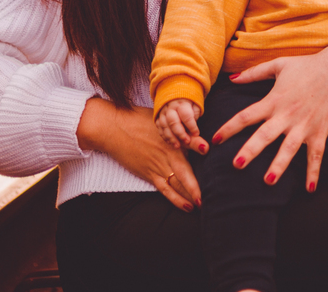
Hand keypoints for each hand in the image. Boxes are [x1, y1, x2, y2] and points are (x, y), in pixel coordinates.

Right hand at [78, 99, 203, 210]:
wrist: (113, 129)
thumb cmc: (138, 120)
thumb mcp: (161, 121)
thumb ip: (182, 130)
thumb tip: (200, 138)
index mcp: (172, 137)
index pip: (192, 143)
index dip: (202, 148)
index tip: (213, 156)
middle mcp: (167, 154)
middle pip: (186, 173)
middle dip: (198, 187)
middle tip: (210, 197)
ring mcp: (157, 166)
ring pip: (177, 185)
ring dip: (189, 196)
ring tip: (201, 204)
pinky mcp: (148, 174)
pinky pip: (165, 189)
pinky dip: (176, 199)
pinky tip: (186, 206)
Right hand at [156, 98, 202, 150]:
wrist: (175, 91)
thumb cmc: (188, 101)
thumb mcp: (196, 105)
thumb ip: (197, 116)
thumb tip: (196, 130)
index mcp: (182, 103)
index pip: (186, 115)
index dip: (192, 126)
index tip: (196, 133)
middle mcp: (170, 106)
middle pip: (173, 121)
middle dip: (180, 133)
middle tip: (187, 141)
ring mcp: (162, 111)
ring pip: (164, 125)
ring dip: (170, 137)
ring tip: (178, 145)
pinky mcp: (158, 116)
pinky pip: (159, 127)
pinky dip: (164, 135)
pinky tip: (170, 142)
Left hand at [212, 45, 327, 192]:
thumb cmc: (308, 65)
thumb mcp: (279, 65)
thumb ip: (254, 73)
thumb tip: (231, 78)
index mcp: (274, 100)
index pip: (246, 116)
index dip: (229, 128)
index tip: (215, 140)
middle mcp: (287, 115)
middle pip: (265, 135)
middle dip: (251, 150)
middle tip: (237, 165)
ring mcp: (305, 125)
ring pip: (289, 148)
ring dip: (279, 165)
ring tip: (268, 181)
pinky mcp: (321, 131)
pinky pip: (316, 155)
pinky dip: (313, 172)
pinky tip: (309, 189)